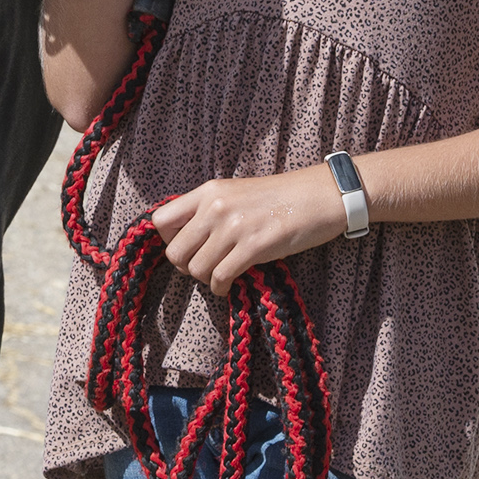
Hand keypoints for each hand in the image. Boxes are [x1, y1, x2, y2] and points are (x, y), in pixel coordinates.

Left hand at [148, 166, 345, 296]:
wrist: (318, 196)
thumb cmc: (277, 198)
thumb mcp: (233, 193)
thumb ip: (207, 210)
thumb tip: (185, 238)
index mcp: (207, 192)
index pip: (160, 220)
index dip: (168, 240)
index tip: (187, 247)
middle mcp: (215, 207)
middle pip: (175, 252)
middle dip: (186, 266)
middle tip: (203, 267)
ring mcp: (233, 227)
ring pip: (196, 269)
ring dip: (205, 279)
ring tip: (220, 275)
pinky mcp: (254, 247)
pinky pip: (220, 277)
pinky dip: (220, 287)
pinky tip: (229, 284)